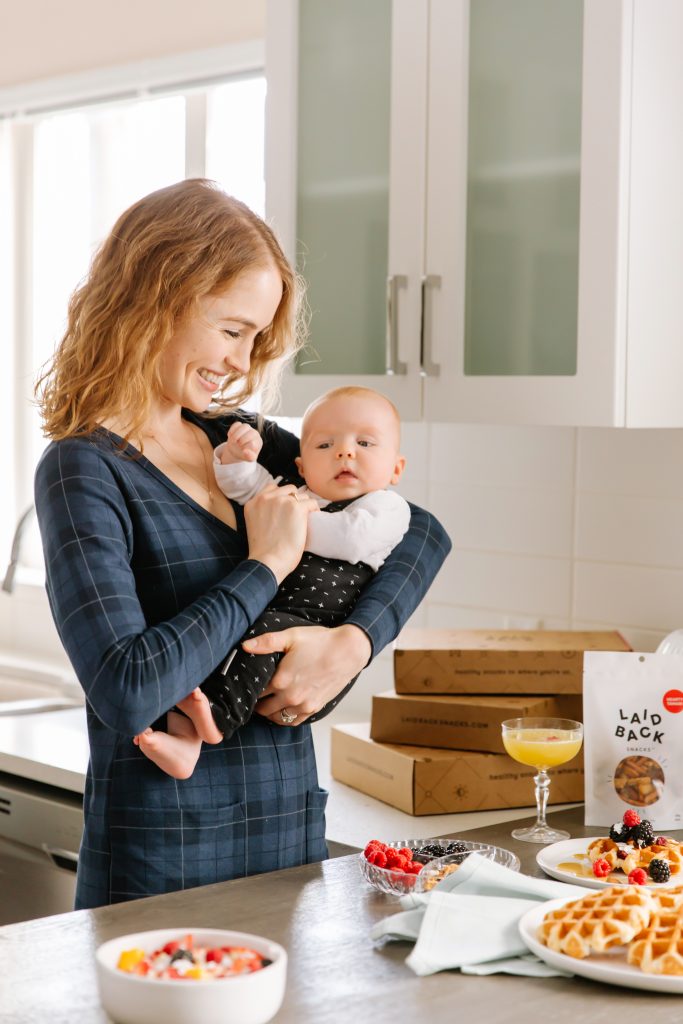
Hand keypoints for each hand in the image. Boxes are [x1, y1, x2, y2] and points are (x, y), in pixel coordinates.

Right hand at [220, 421, 263, 463]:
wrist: (238, 450)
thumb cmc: (245, 454)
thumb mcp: (249, 458)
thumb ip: (249, 456)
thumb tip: (245, 451)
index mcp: (258, 442)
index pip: (255, 441)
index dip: (247, 446)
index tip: (243, 450)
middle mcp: (254, 433)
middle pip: (252, 432)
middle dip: (243, 439)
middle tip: (238, 445)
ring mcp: (247, 429)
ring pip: (245, 426)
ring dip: (237, 434)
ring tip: (233, 441)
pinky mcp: (240, 426)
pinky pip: (237, 424)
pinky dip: (232, 429)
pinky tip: (230, 436)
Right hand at [244, 484, 317, 582]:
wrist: (267, 562)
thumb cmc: (263, 552)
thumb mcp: (255, 525)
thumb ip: (264, 513)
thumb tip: (282, 511)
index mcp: (253, 503)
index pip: (272, 488)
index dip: (282, 497)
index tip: (287, 509)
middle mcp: (266, 498)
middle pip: (288, 489)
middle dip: (294, 500)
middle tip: (298, 516)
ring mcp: (282, 501)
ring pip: (301, 496)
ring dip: (304, 506)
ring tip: (305, 520)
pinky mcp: (296, 508)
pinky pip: (312, 503)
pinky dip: (315, 511)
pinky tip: (313, 520)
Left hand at [247, 624, 371, 723]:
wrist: (349, 651)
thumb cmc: (321, 642)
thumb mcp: (291, 636)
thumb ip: (266, 642)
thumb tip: (245, 646)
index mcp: (281, 680)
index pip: (255, 692)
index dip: (249, 689)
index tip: (246, 686)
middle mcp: (290, 696)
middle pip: (263, 709)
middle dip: (256, 703)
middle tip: (253, 697)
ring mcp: (303, 705)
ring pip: (277, 718)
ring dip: (269, 713)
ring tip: (265, 704)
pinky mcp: (315, 708)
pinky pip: (293, 721)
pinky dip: (284, 718)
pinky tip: (281, 711)